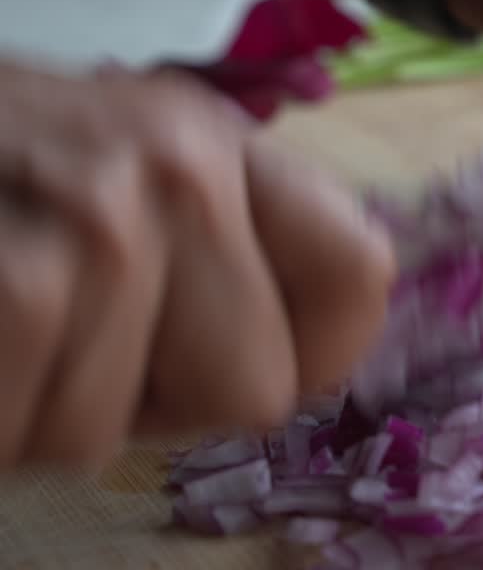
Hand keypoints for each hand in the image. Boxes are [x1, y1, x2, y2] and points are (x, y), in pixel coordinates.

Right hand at [0, 62, 394, 468]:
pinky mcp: (20, 275)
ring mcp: (98, 216)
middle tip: (64, 344)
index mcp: (215, 144)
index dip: (309, 349)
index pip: (356, 272)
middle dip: (147, 403)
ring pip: (106, 431)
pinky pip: (29, 426)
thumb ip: (207, 251)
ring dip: (30, 413)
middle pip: (254, 388)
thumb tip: (289, 362)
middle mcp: (180, 164)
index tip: (222, 361)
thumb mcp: (107, 179)